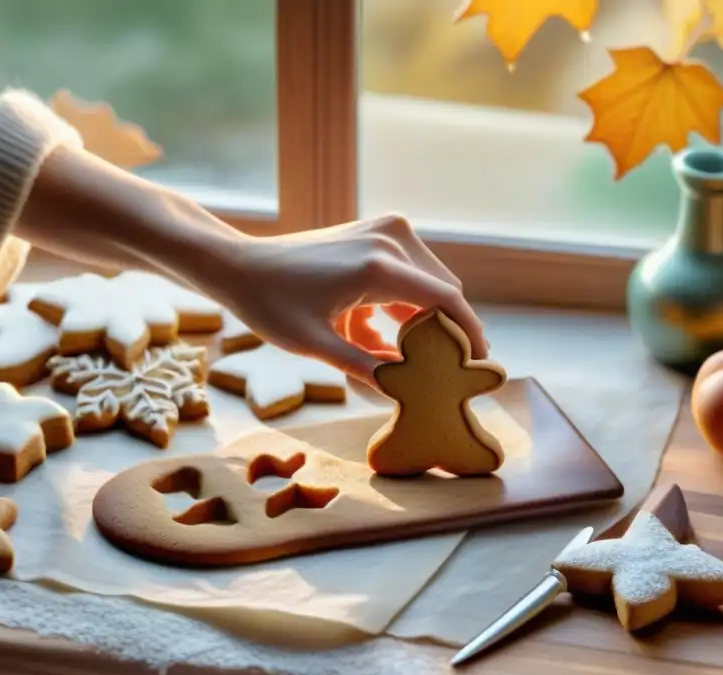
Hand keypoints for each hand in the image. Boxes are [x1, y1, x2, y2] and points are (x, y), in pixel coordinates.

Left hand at [203, 214, 486, 384]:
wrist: (241, 265)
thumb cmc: (271, 305)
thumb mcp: (317, 345)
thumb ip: (365, 369)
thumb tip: (404, 396)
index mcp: (379, 266)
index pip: (447, 301)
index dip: (469, 335)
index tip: (481, 365)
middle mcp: (390, 239)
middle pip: (444, 291)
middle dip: (447, 332)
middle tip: (446, 374)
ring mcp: (384, 231)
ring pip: (428, 283)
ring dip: (422, 321)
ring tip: (412, 361)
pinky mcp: (377, 233)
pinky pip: (408, 275)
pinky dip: (402, 307)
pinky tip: (383, 340)